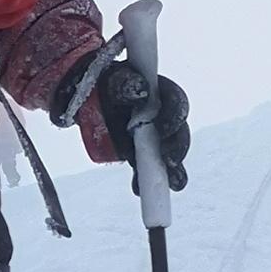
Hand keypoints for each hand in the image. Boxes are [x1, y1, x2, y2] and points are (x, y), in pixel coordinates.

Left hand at [62, 49, 190, 186]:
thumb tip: (141, 91)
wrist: (91, 97)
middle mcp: (164, 116)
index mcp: (161, 92)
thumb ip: (126, 85)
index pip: (177, 102)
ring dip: (172, 171)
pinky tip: (139, 190)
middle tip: (168, 160)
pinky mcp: (143, 154)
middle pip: (179, 132)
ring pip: (170, 155)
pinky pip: (151, 169)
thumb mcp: (113, 81)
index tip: (163, 130)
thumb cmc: (106, 84)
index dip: (174, 117)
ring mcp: (155, 137)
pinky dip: (149, 182)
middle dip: (177, 147)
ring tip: (168, 183)